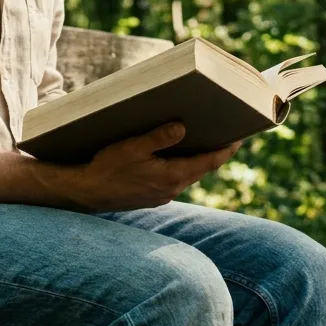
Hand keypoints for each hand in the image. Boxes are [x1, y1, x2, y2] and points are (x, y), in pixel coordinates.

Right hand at [63, 123, 241, 210]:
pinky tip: (179, 155)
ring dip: (198, 160)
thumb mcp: (132, 148)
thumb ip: (159, 138)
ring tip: (206, 141)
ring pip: (188, 175)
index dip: (225, 150)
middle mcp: (171, 189)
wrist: (87, 193)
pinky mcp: (153, 197)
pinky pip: (175, 179)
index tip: (239, 138)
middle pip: (201, 169)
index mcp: (171, 177)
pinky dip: (183, 167)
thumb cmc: (107, 168)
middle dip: (214, 153)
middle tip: (227, 134)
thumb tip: (182, 128)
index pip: (208, 163)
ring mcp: (162, 195)